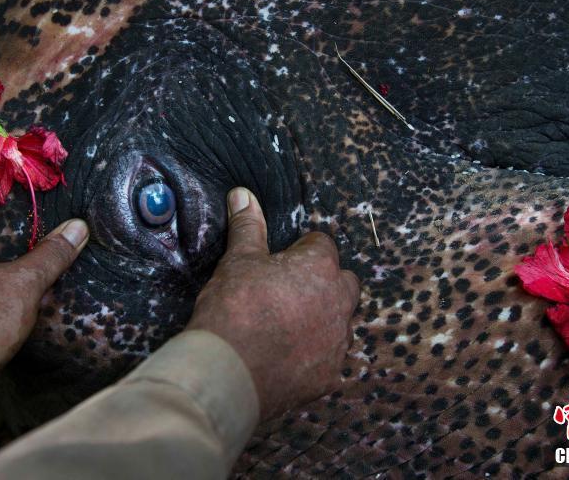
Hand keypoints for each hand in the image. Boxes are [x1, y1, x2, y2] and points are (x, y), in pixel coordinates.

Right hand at [187, 188, 359, 419]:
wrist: (226, 372)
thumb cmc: (234, 308)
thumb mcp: (238, 260)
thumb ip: (248, 226)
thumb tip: (243, 195)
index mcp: (321, 267)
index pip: (322, 245)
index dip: (299, 251)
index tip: (280, 262)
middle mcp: (339, 302)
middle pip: (342, 282)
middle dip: (322, 283)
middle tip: (286, 292)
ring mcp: (337, 342)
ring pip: (339, 322)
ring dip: (321, 320)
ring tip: (284, 327)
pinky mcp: (330, 375)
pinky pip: (329, 359)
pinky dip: (313, 356)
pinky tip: (286, 358)